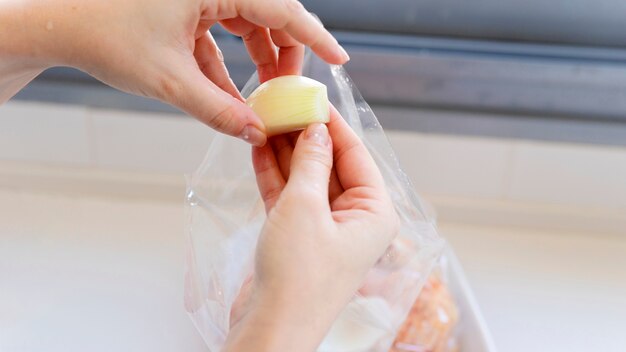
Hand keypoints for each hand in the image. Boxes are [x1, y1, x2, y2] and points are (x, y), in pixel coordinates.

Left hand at [0, 0, 348, 145]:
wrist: (56, 26)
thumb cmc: (105, 38)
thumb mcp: (170, 80)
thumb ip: (219, 110)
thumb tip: (257, 135)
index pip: (281, 9)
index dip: (314, 37)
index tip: (338, 60)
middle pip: (269, 17)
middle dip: (283, 57)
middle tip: (289, 93)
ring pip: (247, 26)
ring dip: (257, 63)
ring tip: (264, 99)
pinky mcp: (186, 6)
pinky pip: (221, 34)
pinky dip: (227, 65)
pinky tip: (231, 97)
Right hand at [223, 109, 398, 350]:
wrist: (271, 327)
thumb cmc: (298, 276)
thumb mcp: (305, 207)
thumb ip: (311, 162)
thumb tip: (316, 130)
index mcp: (374, 213)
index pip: (355, 155)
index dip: (332, 124)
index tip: (312, 97)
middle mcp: (355, 219)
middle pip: (330, 165)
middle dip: (305, 137)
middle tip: (283, 106)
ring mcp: (326, 228)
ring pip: (307, 179)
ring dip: (287, 153)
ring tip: (267, 120)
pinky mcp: (300, 237)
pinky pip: (290, 197)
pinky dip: (275, 175)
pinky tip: (260, 148)